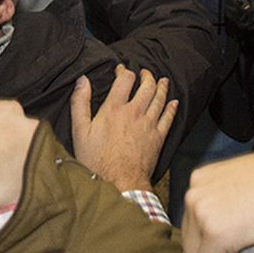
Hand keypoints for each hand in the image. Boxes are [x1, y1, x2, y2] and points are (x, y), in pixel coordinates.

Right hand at [69, 67, 176, 192]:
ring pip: (159, 99)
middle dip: (146, 76)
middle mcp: (134, 112)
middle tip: (145, 72)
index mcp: (114, 108)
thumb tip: (82, 80)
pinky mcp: (158, 138)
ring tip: (162, 80)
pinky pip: (169, 118)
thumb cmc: (97, 160)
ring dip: (162, 87)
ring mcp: (149, 125)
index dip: (124, 71)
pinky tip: (174, 102)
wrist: (119, 183)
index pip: (125, 79)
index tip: (121, 70)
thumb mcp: (80, 131)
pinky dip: (172, 108)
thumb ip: (80, 103)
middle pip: (146, 86)